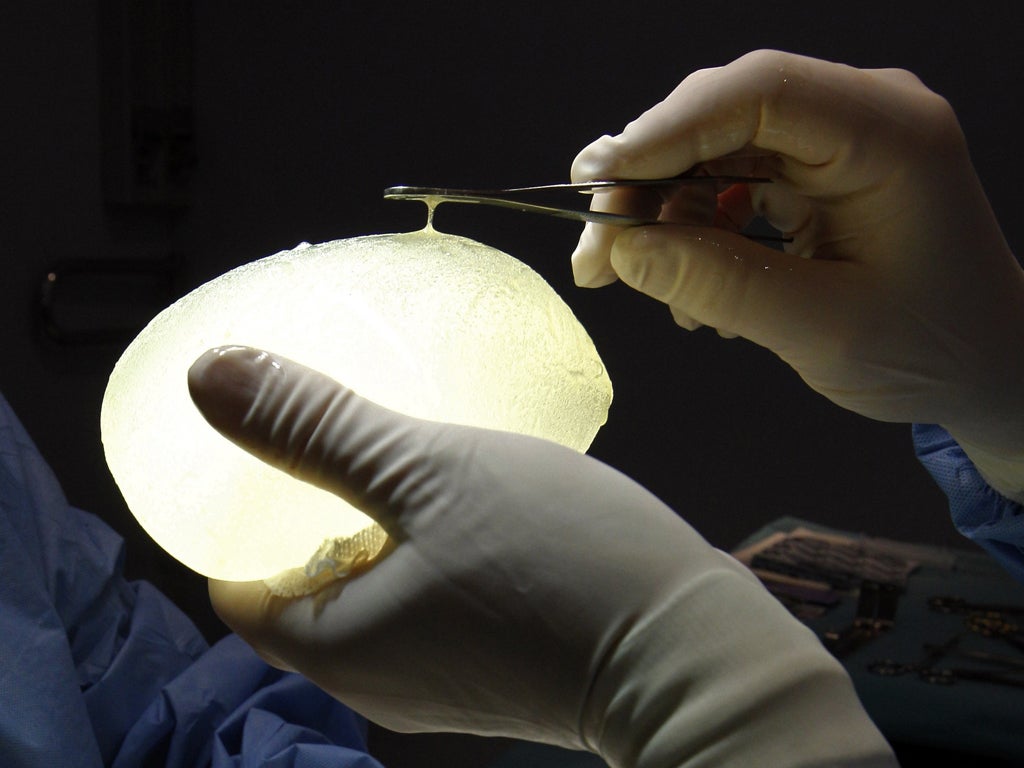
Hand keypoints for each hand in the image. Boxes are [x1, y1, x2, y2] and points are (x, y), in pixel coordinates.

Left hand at [188, 346, 894, 767]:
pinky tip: (466, 503)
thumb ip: (317, 427)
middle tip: (336, 433)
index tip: (263, 447)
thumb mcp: (429, 472)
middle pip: (304, 589)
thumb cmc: (560, 563)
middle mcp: (374, 682)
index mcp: (334, 645)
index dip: (233, 513)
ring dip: (376, 527)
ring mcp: (437, 683)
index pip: (235, 582)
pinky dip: (427, 552)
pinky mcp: (491, 672)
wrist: (694, 655)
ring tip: (403, 456)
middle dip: (309, 511)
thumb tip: (207, 375)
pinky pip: (428, 604)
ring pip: (373, 593)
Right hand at [571, 50, 1023, 500]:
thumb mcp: (822, 330)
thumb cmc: (929, 351)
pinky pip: (728, 180)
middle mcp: (860, 115)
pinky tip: (687, 283)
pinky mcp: (812, 172)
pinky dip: (693, 229)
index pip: (760, 92)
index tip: (599, 183)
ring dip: (661, 213)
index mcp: (889, 133)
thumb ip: (720, 285)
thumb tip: (623, 250)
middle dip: (647, 181)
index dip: (667, 131)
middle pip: (722, 115)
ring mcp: (834, 141)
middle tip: (594, 253)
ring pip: (713, 149)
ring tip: (636, 281)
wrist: (984, 365)